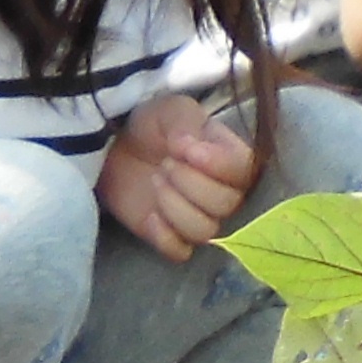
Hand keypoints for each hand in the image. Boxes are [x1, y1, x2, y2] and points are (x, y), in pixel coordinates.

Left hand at [96, 94, 256, 259]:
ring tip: (156, 180)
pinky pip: (181, 252)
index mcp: (230, 158)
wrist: (116, 148)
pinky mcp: (172, 236)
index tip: (187, 150)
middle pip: (226, 204)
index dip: (218, 165)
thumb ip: (185, 122)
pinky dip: (165, 237)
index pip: (245, 171)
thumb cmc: (152, 126)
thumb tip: (190, 145)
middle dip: (190, 183)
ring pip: (205, 231)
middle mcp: (223, 191)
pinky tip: (149, 216)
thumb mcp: (170, 110)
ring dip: (175, 207)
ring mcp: (198, 216)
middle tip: (165, 164)